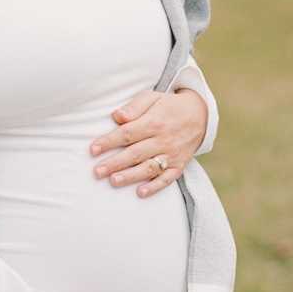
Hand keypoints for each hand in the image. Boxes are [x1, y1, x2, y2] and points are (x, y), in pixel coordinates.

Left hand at [89, 88, 207, 198]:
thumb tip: (116, 116)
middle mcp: (163, 140)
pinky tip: (141, 193)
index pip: (127, 134)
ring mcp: (172, 154)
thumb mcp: (152, 98)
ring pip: (149, 168)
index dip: (109, 142)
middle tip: (97, 172)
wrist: (200, 115)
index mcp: (153, 122)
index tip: (93, 150)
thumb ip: (134, 107)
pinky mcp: (179, 165)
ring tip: (113, 181)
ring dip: (131, 176)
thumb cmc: (168, 106)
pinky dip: (155, 187)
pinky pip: (168, 179)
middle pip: (135, 153)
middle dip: (115, 163)